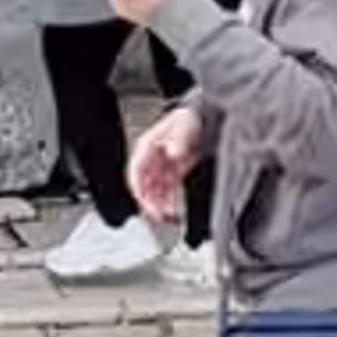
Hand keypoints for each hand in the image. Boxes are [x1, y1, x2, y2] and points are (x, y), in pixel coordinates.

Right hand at [130, 102, 201, 227]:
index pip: (135, 172)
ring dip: (157, 205)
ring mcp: (160, 167)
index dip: (138, 190)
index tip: (145, 203)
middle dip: (149, 203)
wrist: (201, 119)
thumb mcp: (184, 127)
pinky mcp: (171, 173)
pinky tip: (171, 210)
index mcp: (146, 146)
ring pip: (152, 191)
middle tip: (157, 216)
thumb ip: (178, 140)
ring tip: (165, 218)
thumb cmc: (188, 120)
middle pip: (143, 186)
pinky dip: (167, 202)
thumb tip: (173, 152)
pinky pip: (164, 191)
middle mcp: (151, 158)